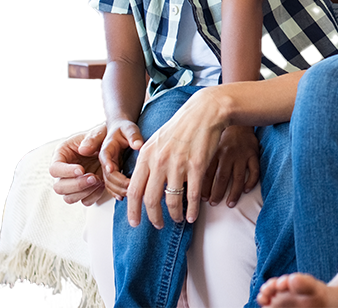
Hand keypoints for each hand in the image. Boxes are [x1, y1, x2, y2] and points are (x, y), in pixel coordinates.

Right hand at [49, 124, 108, 205]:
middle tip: (94, 177)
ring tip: (99, 180)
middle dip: (77, 185)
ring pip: (69, 198)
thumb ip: (92, 138)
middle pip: (59, 187)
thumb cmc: (103, 138)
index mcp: (62, 155)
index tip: (81, 170)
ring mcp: (73, 183)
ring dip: (85, 192)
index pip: (55, 169)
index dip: (66, 172)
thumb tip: (83, 149)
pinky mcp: (85, 191)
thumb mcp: (99, 133)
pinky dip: (94, 196)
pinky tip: (102, 185)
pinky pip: (85, 201)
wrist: (116, 147)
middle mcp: (64, 172)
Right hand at [99, 119, 143, 199]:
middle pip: (107, 175)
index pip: (105, 157)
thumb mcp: (129, 128)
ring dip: (117, 190)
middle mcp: (105, 160)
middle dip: (118, 182)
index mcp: (107, 148)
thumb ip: (133, 135)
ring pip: (108, 183)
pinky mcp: (112, 173)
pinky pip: (110, 186)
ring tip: (130, 193)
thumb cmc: (124, 128)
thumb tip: (138, 145)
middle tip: (130, 186)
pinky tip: (123, 196)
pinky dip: (116, 192)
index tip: (113, 170)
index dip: (108, 165)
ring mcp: (107, 168)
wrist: (120, 130)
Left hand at [126, 88, 226, 228]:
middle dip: (153, 218)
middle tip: (158, 225)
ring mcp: (178, 164)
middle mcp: (159, 162)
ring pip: (172, 200)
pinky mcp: (197, 166)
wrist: (204, 112)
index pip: (134, 190)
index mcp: (146, 156)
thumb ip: (146, 161)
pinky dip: (192, 209)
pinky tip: (192, 216)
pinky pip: (192, 195)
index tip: (135, 222)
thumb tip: (139, 183)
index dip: (133, 210)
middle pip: (151, 200)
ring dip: (174, 215)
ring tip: (177, 219)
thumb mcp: (156, 141)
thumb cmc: (180, 127)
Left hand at [201, 124, 259, 207]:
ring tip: (230, 203)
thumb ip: (197, 158)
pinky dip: (251, 181)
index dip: (203, 188)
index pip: (207, 174)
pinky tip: (247, 190)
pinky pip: (254, 170)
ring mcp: (241, 154)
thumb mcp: (206, 142)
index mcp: (214, 151)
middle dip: (217, 193)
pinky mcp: (253, 153)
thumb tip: (183, 177)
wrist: (236, 117)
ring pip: (238, 177)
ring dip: (234, 192)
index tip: (200, 200)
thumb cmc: (218, 133)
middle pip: (222, 178)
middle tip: (213, 204)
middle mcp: (227, 154)